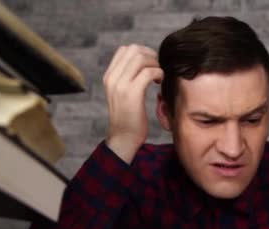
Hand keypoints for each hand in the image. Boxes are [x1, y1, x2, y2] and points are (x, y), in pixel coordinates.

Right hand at [102, 44, 162, 163]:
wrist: (124, 138)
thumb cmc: (129, 117)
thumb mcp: (124, 94)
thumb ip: (129, 78)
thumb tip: (147, 62)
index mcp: (109, 76)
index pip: (124, 49)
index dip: (142, 52)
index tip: (152, 64)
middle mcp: (112, 78)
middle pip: (133, 50)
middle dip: (151, 55)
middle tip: (159, 68)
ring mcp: (120, 85)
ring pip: (141, 58)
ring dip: (155, 64)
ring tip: (159, 77)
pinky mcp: (132, 93)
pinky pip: (148, 72)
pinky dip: (158, 73)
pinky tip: (160, 83)